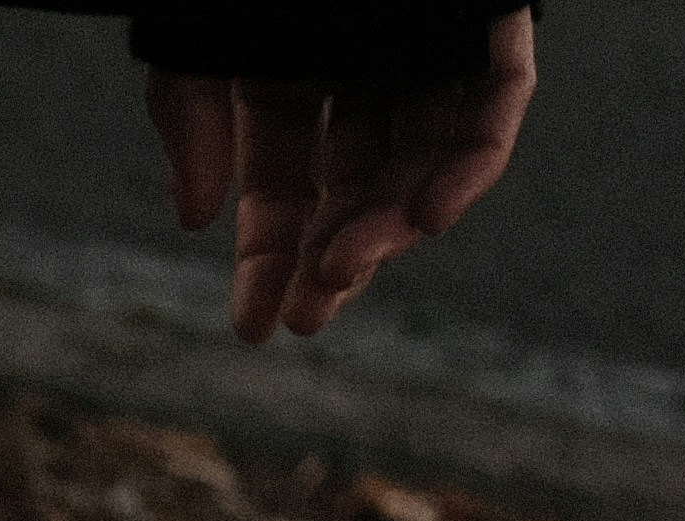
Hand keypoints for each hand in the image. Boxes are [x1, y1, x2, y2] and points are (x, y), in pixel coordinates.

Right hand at [148, 16, 536, 343]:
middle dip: (330, 256)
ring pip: (422, 165)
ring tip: (347, 265)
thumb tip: (198, 222)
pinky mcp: (485, 27)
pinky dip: (468, 166)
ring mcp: (427, 55)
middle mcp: (364, 75)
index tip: (254, 327)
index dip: (270, 259)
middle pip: (355, 192)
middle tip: (307, 313)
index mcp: (293, 79)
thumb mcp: (196, 47)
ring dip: (390, 227)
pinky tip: (429, 215)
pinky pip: (491, 111)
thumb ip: (192, 124)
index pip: (285, 192)